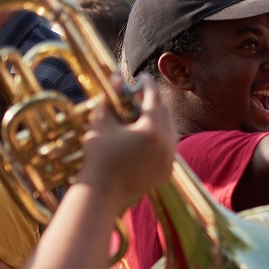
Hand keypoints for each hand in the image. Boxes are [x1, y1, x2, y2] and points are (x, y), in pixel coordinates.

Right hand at [78, 77, 177, 210]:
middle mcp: (166, 144)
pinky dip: (161, 139)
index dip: (148, 85)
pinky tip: (151, 135)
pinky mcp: (166, 172)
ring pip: (170, 131)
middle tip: (143, 93)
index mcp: (152, 129)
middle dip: (154, 101)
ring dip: (160, 119)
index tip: (142, 76)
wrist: (101, 194)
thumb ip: (111, 97)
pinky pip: (168, 149)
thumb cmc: (97, 155)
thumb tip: (116, 75)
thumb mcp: (101, 122)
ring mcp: (169, 159)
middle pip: (165, 114)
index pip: (153, 98)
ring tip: (147, 112)